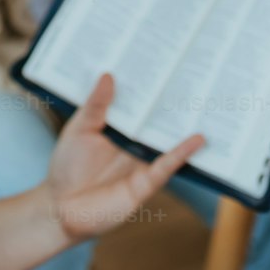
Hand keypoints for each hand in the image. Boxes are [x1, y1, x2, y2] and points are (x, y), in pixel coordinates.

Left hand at [45, 72, 204, 240]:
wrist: (61, 209)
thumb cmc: (66, 167)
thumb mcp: (78, 129)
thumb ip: (95, 106)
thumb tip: (108, 74)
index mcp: (120, 127)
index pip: (141, 103)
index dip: (153, 86)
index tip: (169, 61)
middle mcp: (135, 143)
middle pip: (160, 120)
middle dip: (178, 102)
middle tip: (198, 77)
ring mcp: (143, 162)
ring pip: (168, 141)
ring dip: (187, 127)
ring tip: (209, 105)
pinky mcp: (146, 183)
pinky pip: (167, 166)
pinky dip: (182, 153)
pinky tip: (198, 139)